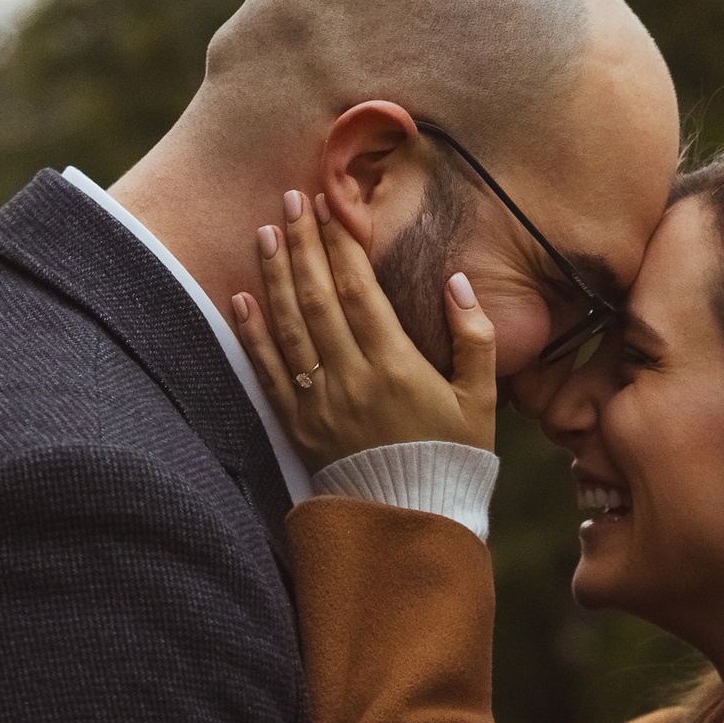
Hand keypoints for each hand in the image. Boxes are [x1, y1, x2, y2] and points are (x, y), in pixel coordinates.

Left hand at [232, 187, 497, 469]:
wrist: (413, 522)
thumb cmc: (453, 458)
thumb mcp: (481, 400)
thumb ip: (475, 338)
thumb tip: (457, 282)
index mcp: (396, 366)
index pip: (358, 288)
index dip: (341, 242)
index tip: (330, 204)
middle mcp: (351, 379)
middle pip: (317, 297)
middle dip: (303, 243)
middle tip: (291, 200)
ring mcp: (320, 403)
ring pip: (289, 326)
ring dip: (274, 276)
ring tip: (265, 233)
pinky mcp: (299, 427)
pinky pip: (269, 373)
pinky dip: (252, 334)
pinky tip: (242, 298)